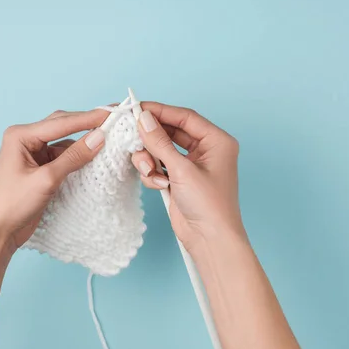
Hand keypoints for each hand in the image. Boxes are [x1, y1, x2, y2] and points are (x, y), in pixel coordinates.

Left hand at [0, 109, 107, 251]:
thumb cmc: (12, 204)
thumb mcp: (46, 180)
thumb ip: (73, 157)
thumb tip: (100, 137)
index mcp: (20, 136)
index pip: (61, 123)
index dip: (88, 118)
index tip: (112, 113)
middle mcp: (26, 140)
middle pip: (63, 126)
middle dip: (87, 124)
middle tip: (113, 118)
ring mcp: (33, 154)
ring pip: (64, 141)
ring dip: (84, 141)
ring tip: (109, 138)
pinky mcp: (40, 168)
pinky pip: (63, 156)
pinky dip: (78, 156)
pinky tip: (93, 156)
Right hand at [131, 102, 246, 251]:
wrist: (210, 240)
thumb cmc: (209, 206)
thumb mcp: (182, 170)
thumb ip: (160, 142)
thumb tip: (143, 118)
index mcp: (216, 141)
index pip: (184, 116)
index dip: (160, 111)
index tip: (137, 108)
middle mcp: (206, 150)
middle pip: (171, 132)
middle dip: (152, 138)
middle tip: (131, 135)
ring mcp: (192, 165)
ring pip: (161, 149)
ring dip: (150, 159)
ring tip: (150, 171)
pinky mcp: (179, 179)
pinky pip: (159, 165)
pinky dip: (153, 173)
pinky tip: (159, 185)